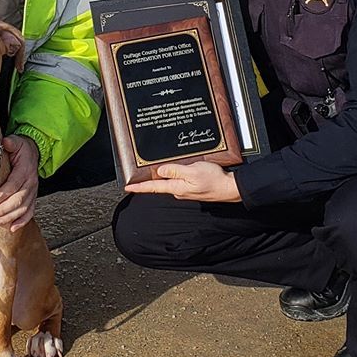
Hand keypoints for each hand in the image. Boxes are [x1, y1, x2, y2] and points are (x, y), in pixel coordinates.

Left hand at [0, 135, 39, 231]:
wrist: (34, 152)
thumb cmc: (22, 149)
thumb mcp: (16, 141)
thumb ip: (11, 142)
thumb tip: (5, 141)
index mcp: (25, 170)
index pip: (13, 185)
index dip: (1, 195)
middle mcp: (31, 182)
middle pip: (18, 200)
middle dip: (3, 210)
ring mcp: (33, 191)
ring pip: (23, 208)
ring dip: (9, 217)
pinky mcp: (32, 197)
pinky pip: (30, 211)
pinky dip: (22, 221)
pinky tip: (12, 228)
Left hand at [124, 161, 241, 202]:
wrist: (229, 188)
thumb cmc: (214, 180)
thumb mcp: (193, 171)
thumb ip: (175, 170)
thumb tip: (160, 170)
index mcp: (176, 188)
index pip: (153, 188)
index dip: (139, 187)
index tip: (127, 188)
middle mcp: (178, 190)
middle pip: (159, 184)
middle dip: (149, 179)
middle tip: (137, 174)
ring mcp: (185, 190)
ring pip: (169, 180)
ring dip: (163, 174)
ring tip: (156, 166)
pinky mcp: (192, 187)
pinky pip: (179, 179)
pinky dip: (174, 173)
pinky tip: (177, 168)